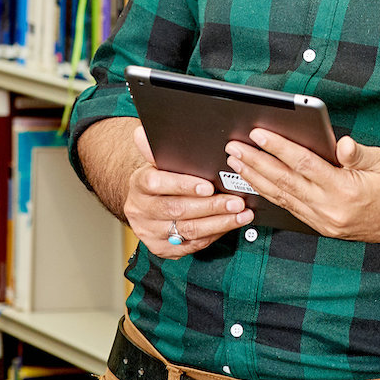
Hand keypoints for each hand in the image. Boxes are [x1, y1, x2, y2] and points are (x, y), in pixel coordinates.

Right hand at [124, 125, 253, 258]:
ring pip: (187, 230)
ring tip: (241, 214)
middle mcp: (140, 211)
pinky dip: (213, 235)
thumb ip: (155, 150)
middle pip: (176, 210)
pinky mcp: (161, 248)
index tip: (208, 186)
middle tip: (236, 202)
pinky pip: (191, 244)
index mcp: (139, 185)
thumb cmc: (159, 180)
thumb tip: (143, 132)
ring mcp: (149, 232)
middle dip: (210, 206)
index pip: (157, 184)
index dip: (183, 185)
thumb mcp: (157, 164)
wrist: (146, 205)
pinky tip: (229, 225)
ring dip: (218, 223)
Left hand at [225, 131, 379, 243]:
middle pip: (286, 183)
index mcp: (345, 191)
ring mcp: (326, 222)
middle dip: (257, 164)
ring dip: (258, 180)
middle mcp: (331, 210)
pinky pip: (292, 210)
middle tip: (234, 148)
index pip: (304, 165)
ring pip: (284, 199)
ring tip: (238, 164)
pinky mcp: (325, 228)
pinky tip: (259, 184)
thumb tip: (342, 144)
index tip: (259, 134)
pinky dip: (273, 195)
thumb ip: (358, 154)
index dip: (279, 148)